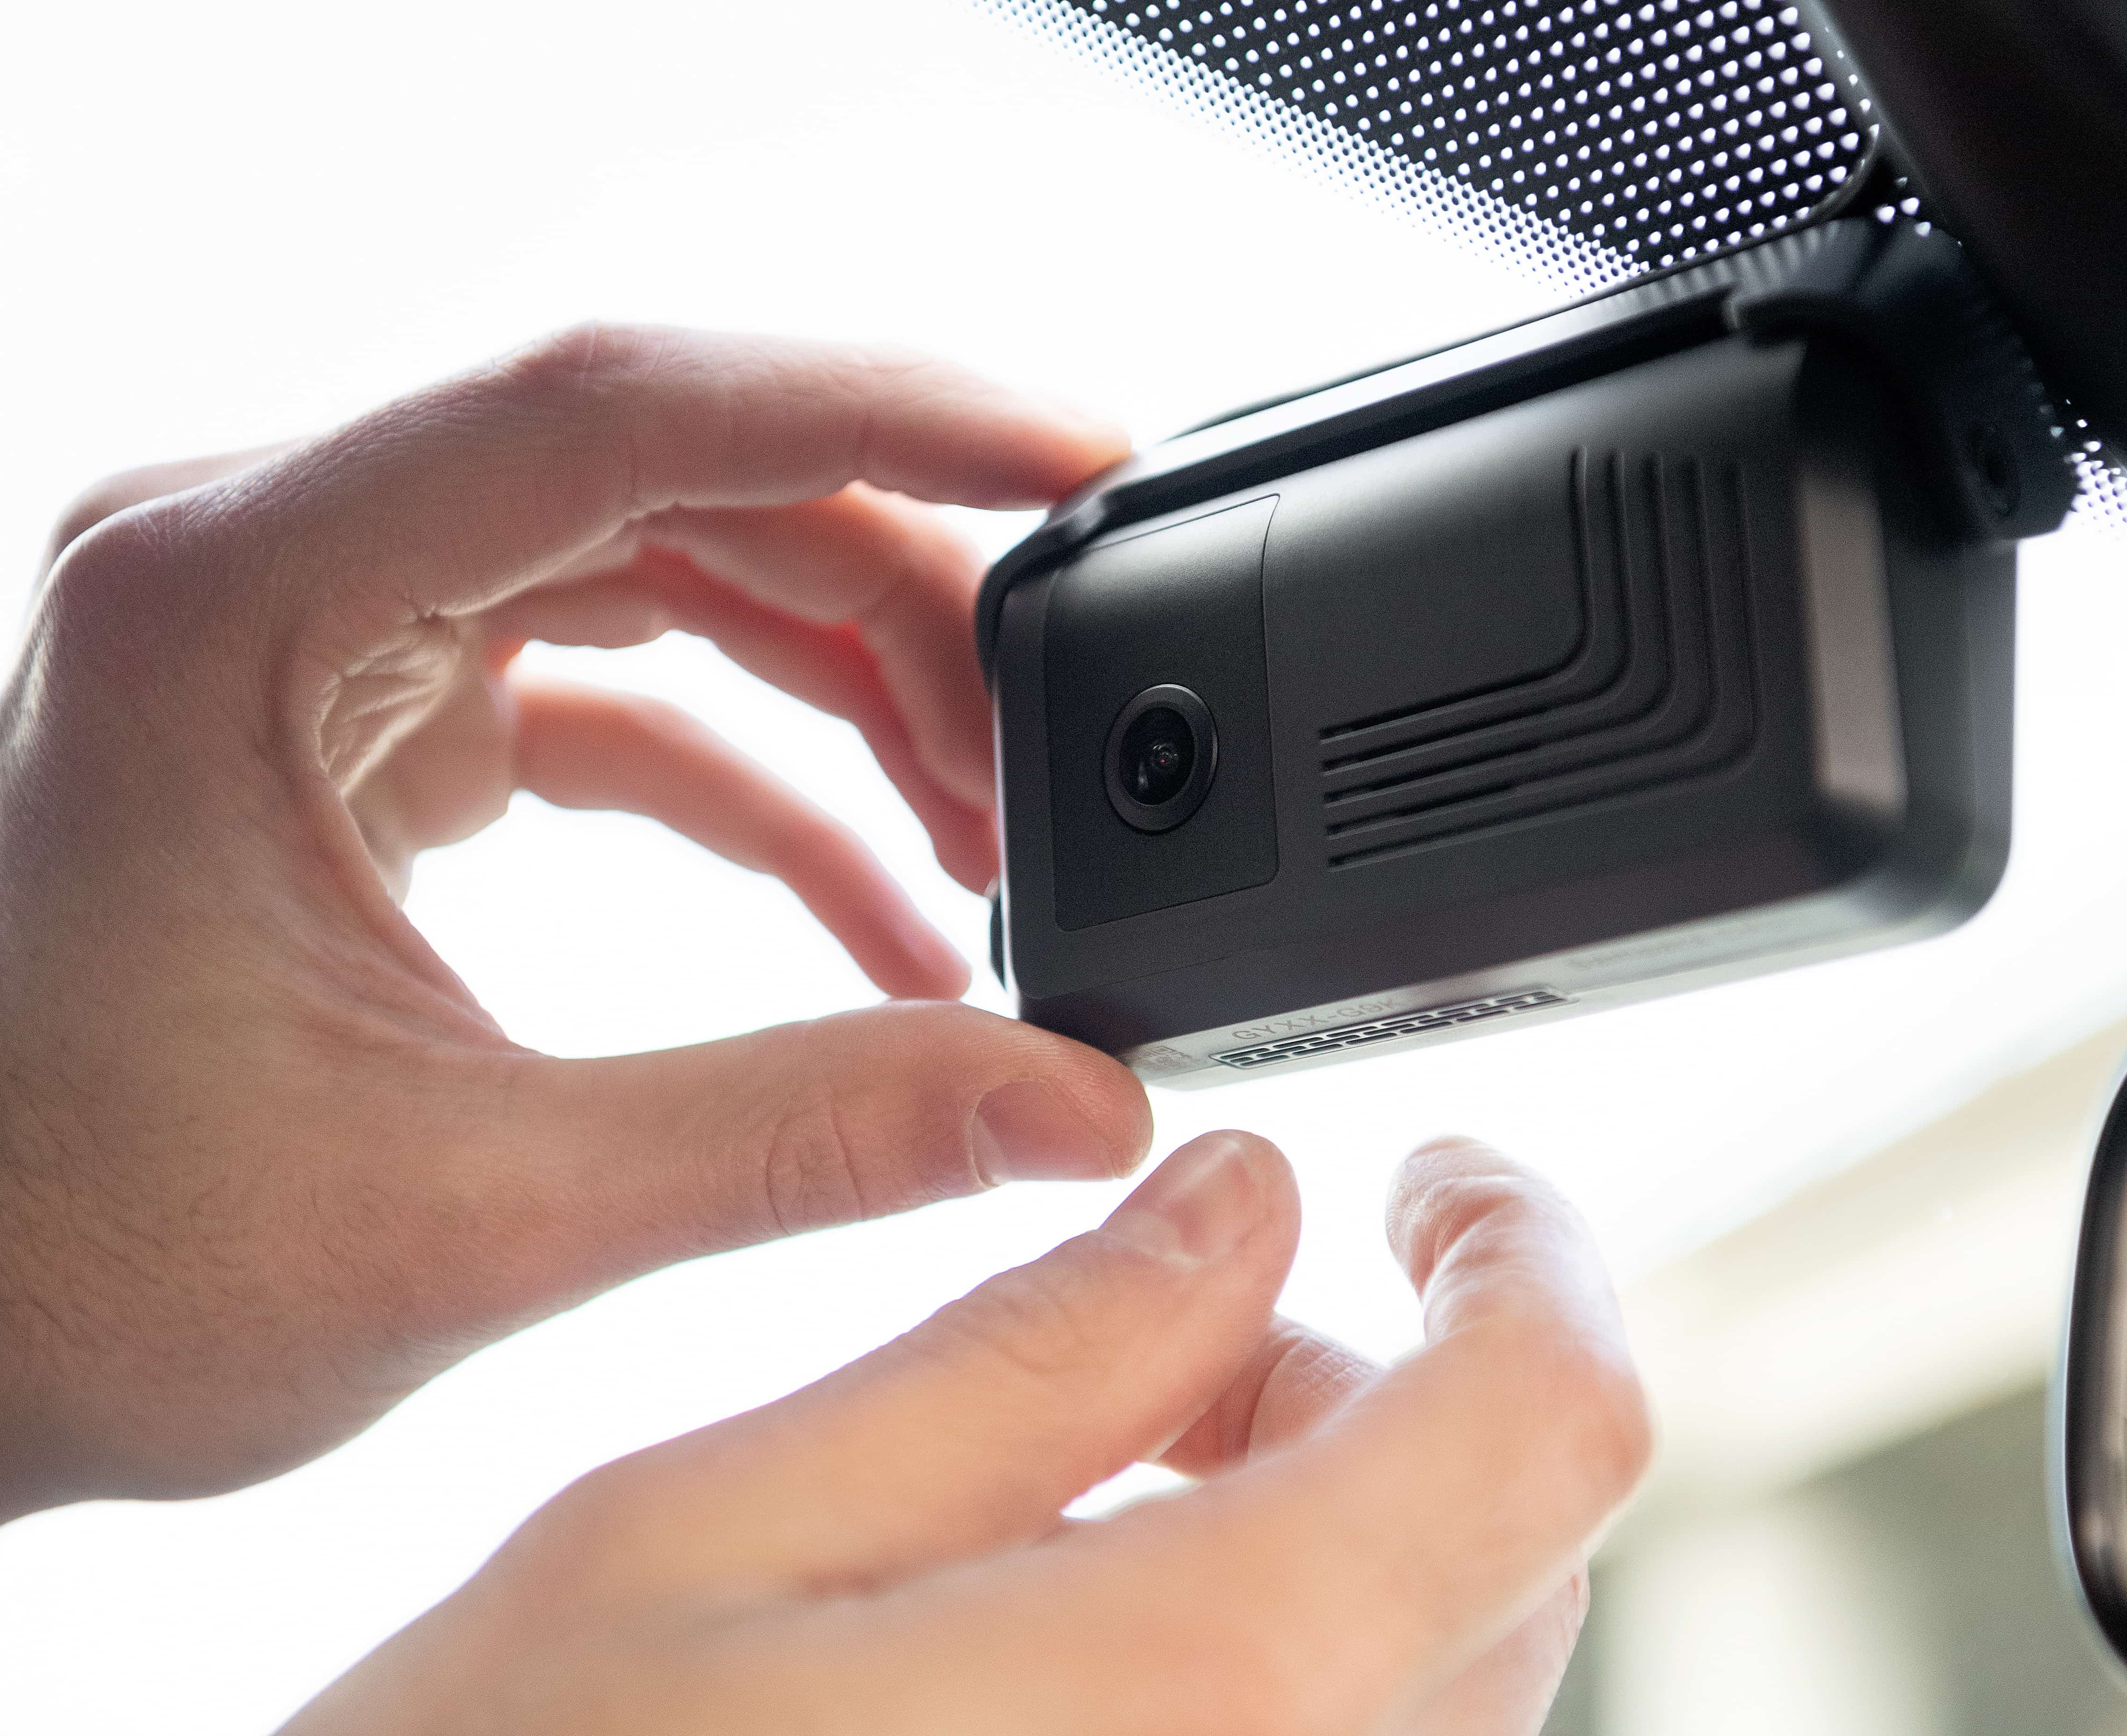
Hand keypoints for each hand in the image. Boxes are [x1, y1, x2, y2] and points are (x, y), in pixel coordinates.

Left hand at [0, 326, 1154, 1518]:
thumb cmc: (75, 1263)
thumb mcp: (471, 1213)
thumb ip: (801, 1138)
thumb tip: (1071, 1102)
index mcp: (229, 607)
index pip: (616, 415)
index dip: (882, 412)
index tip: (1077, 460)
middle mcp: (265, 564)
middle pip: (676, 479)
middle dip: (901, 605)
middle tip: (1051, 753)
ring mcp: (318, 628)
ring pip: (668, 565)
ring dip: (851, 691)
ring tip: (993, 838)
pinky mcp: (363, 710)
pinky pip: (620, 690)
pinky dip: (767, 789)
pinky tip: (892, 919)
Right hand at [279, 1134, 1650, 1735]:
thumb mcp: (710, 1528)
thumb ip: (1025, 1355)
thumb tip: (1237, 1204)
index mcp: (1208, 1707)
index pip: (1553, 1424)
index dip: (1524, 1255)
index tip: (1437, 1182)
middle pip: (1510, 1547)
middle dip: (1374, 1386)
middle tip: (1170, 1332)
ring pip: (1447, 1674)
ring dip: (1324, 1529)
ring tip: (1085, 1493)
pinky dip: (1278, 1662)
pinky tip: (1080, 1639)